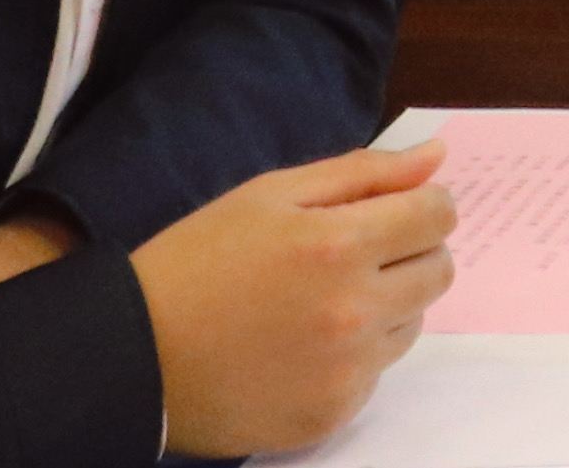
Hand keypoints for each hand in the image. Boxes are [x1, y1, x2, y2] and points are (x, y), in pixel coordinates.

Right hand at [132, 140, 457, 457]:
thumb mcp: (269, 196)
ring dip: (386, 306)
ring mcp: (345, 370)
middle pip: (438, 270)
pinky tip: (301, 348)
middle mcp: (355, 310)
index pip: (439, 214)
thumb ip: (363, 173)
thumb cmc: (195, 262)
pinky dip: (354, 358)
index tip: (393, 213)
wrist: (130, 356)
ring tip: (317, 304)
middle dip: (409, 253)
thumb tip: (436, 156)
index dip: (423, 206)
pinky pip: (376, 375)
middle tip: (353, 257)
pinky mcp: (330, 414)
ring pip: (412, 323)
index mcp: (341, 245)